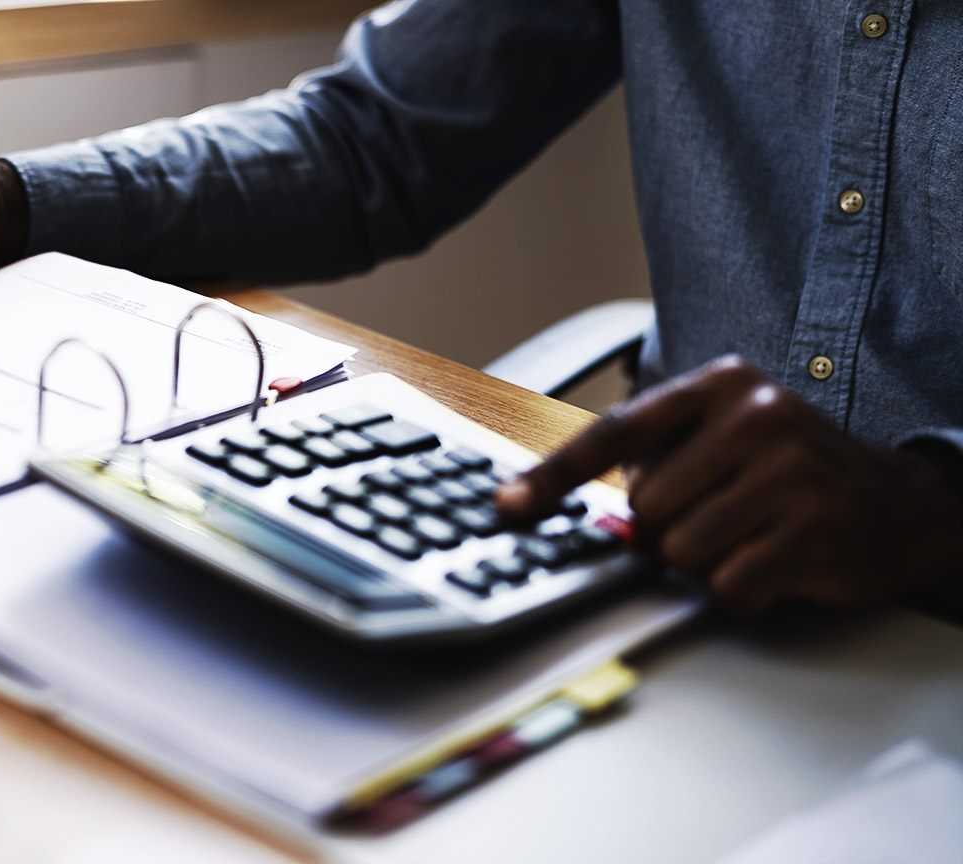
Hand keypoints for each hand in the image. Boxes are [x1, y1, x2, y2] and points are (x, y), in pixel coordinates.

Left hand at [496, 356, 962, 615]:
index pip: (615, 433)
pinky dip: (742, 590)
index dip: (553, 475)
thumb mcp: (726, 436)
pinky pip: (727, 585)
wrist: (905, 503)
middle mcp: (755, 416)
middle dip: (671, 527)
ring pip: (680, 550)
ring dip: (707, 561)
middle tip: (724, 516)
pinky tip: (776, 564)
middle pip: (645, 507)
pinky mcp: (813, 531)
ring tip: (754, 536)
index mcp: (720, 385)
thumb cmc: (794, 471)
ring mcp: (788, 472)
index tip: (508, 506)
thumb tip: (574, 503)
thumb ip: (655, 457)